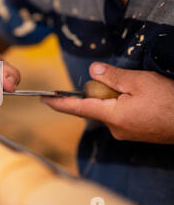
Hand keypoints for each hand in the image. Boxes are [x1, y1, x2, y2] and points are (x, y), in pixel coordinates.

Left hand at [42, 62, 173, 143]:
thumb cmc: (170, 101)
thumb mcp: (140, 82)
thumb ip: (113, 76)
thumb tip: (92, 70)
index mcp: (112, 116)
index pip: (77, 109)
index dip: (59, 103)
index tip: (44, 99)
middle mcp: (115, 128)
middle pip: (95, 107)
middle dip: (101, 93)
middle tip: (121, 83)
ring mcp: (126, 133)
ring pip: (110, 110)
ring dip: (116, 98)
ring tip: (140, 91)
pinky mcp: (135, 134)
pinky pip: (121, 116)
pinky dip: (124, 105)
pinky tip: (142, 99)